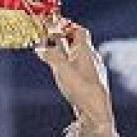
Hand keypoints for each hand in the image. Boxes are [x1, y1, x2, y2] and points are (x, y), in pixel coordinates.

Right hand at [37, 19, 115, 135]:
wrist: (97, 111)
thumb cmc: (82, 89)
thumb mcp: (62, 69)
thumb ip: (51, 55)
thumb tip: (40, 47)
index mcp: (86, 50)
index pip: (79, 30)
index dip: (66, 25)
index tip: (53, 24)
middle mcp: (90, 58)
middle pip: (77, 41)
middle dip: (62, 37)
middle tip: (47, 36)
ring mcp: (90, 69)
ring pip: (76, 54)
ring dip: (63, 50)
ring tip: (50, 51)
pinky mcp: (88, 81)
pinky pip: (76, 65)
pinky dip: (66, 62)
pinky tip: (60, 68)